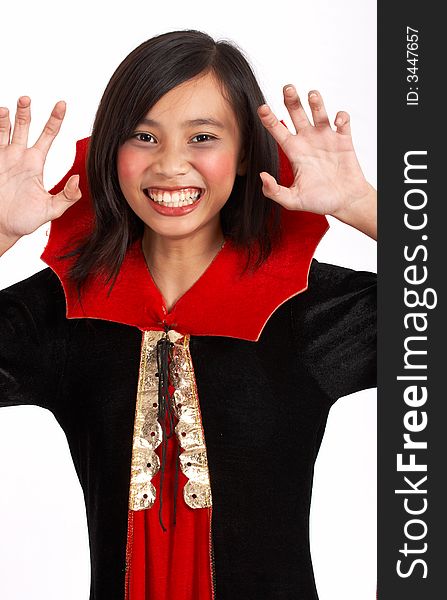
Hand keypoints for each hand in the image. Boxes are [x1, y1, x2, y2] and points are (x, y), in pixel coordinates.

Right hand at [0, 96, 81, 242]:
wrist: (1, 228)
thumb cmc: (24, 220)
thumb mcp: (51, 210)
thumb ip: (67, 197)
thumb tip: (78, 180)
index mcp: (35, 163)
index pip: (48, 136)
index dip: (55, 120)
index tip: (62, 104)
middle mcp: (18, 156)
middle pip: (23, 126)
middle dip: (25, 112)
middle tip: (27, 99)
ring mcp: (2, 158)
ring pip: (3, 130)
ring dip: (5, 118)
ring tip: (7, 109)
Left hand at [257, 86, 371, 217]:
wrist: (345, 203)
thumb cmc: (320, 202)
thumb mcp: (292, 201)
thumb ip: (274, 192)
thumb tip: (262, 177)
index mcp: (294, 152)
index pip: (278, 130)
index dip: (269, 119)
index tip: (262, 108)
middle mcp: (308, 141)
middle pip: (297, 114)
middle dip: (291, 99)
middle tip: (287, 88)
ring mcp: (326, 138)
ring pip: (318, 112)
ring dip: (315, 101)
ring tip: (312, 94)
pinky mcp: (343, 140)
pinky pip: (342, 121)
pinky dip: (340, 117)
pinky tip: (337, 121)